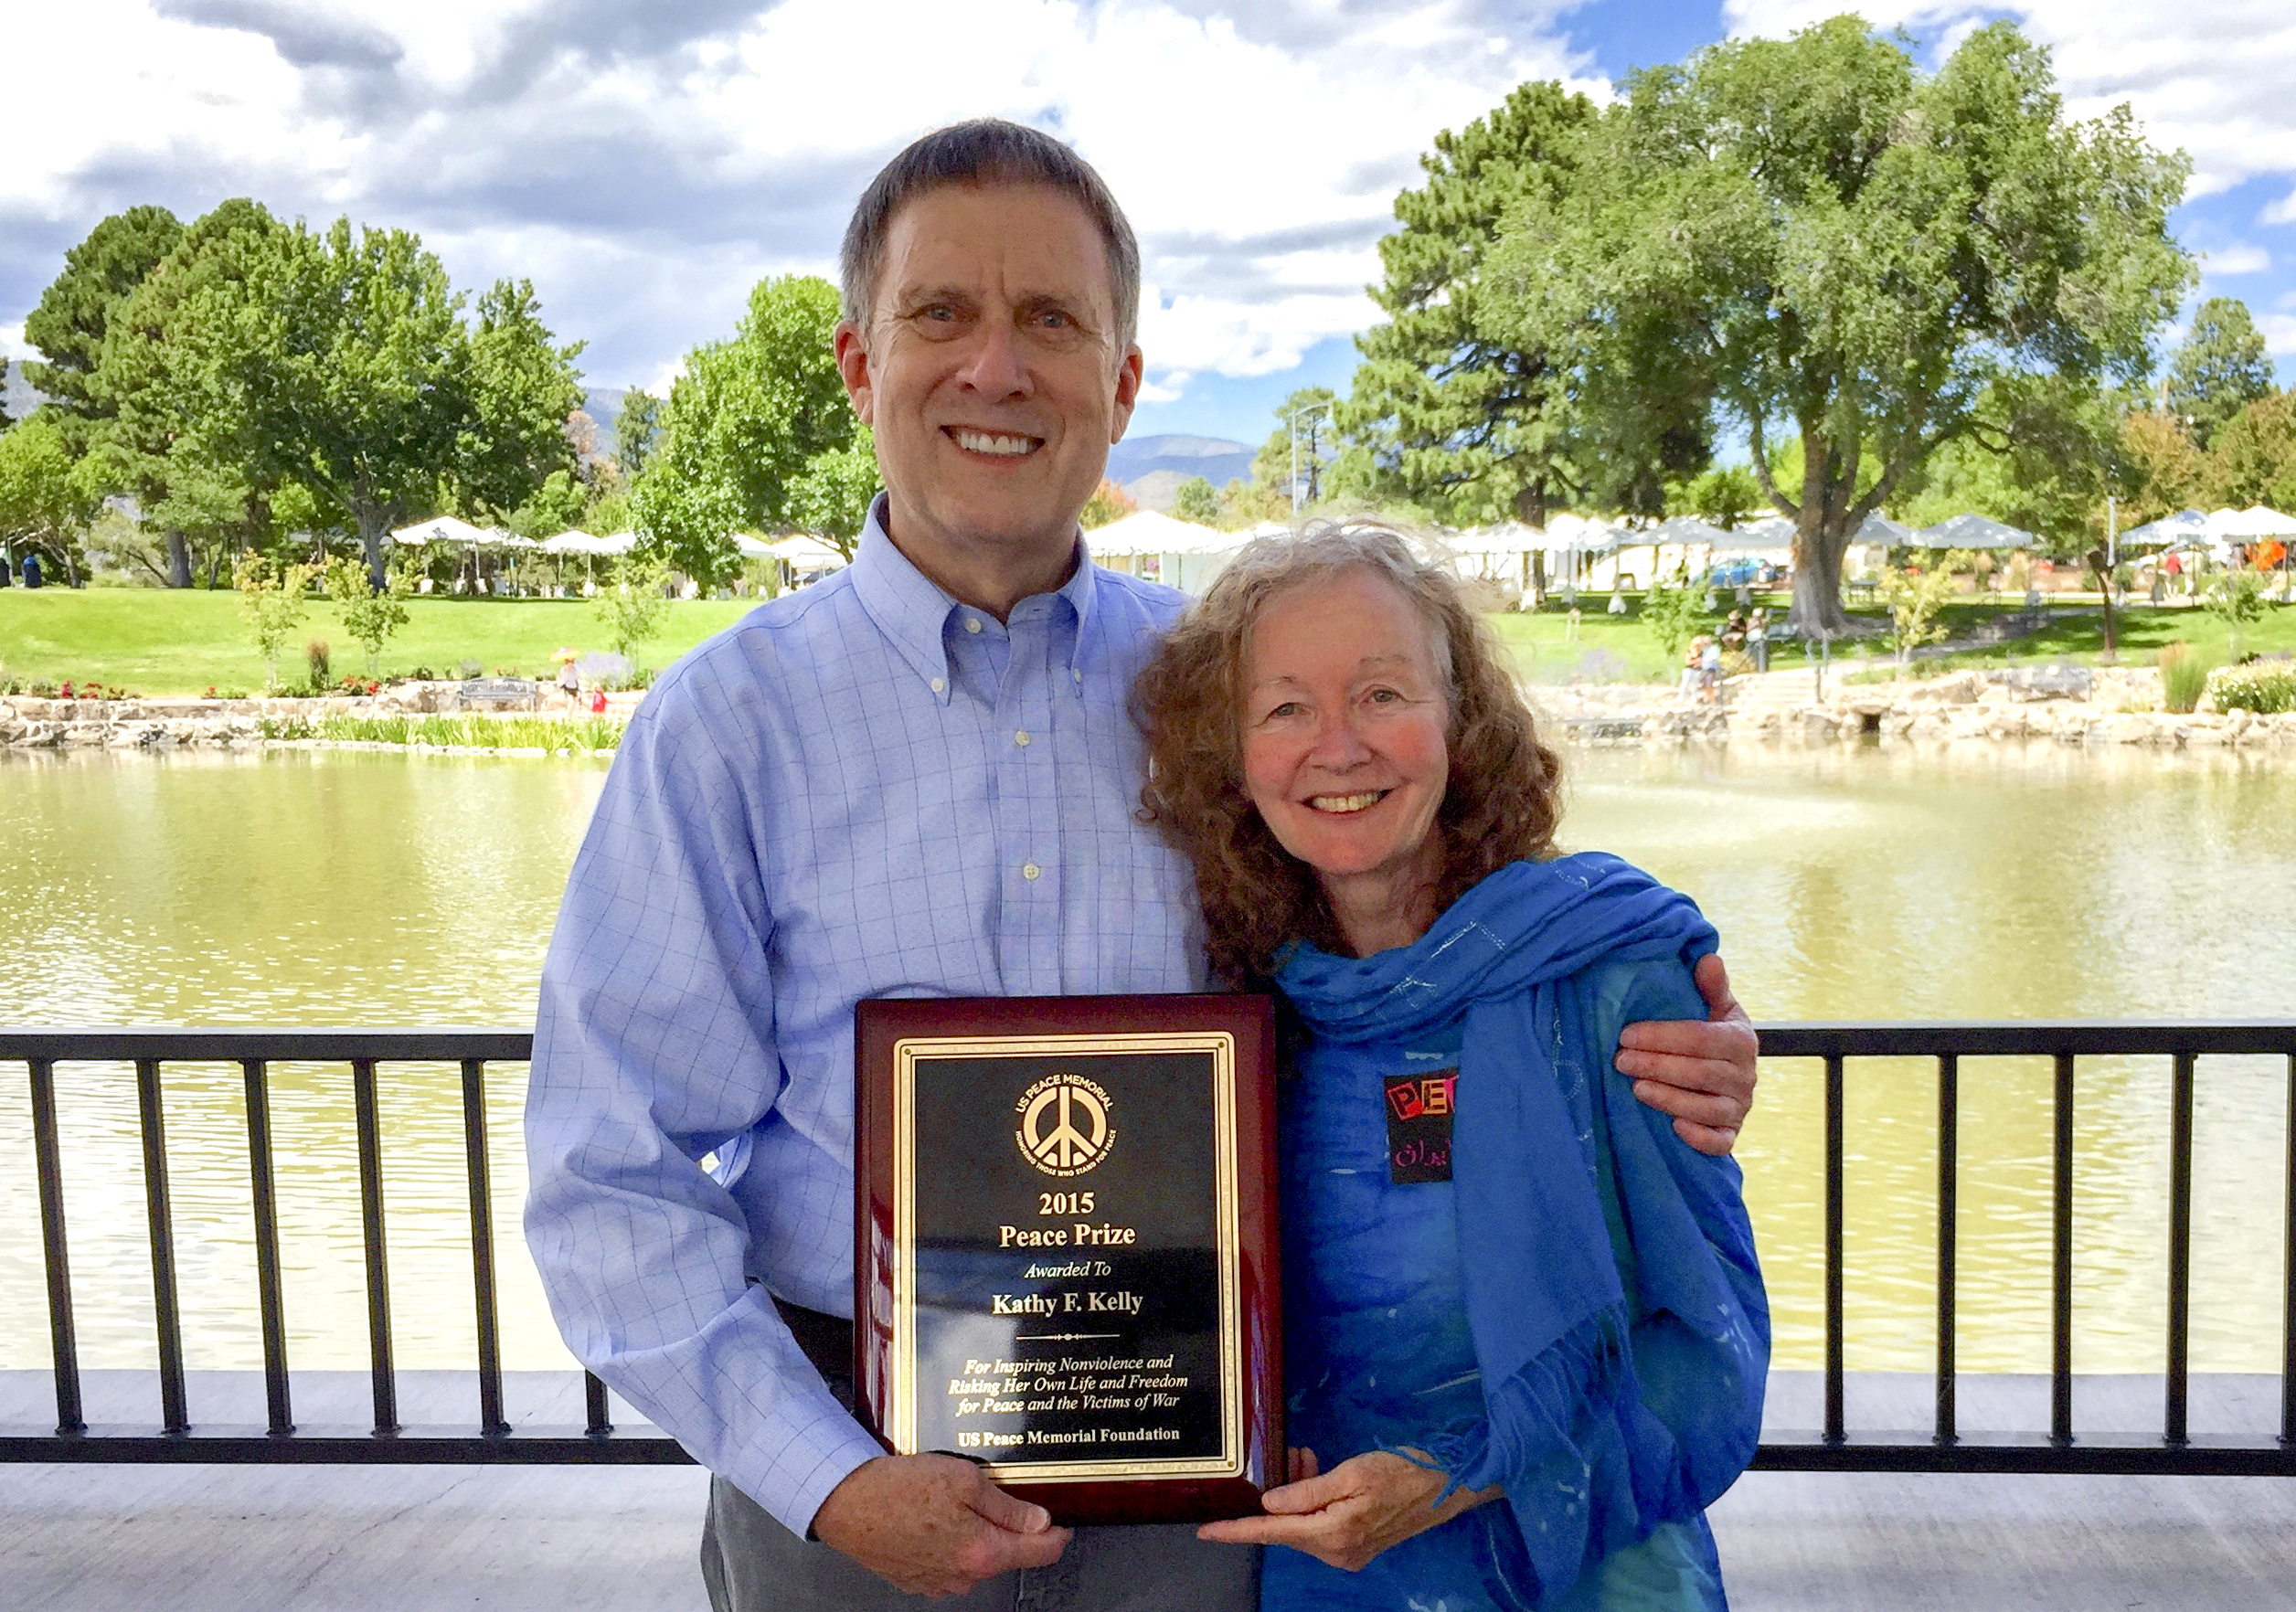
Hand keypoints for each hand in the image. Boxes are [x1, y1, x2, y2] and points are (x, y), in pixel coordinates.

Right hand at [811, 1453, 1070, 1598]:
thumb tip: (1039, 1521)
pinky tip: (931, 1516)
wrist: (845, 1503)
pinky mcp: (915, 1579)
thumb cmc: (899, 1487)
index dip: (1057, 1537)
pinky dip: (948, 1542)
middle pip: (1005, 1554)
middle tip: (992, 1494)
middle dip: (1007, 1527)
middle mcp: (962, 1575)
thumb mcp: (965, 1480)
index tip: (1063, 1526)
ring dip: (974, 1534)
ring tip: (951, 1500)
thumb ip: (1007, 1506)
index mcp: (981, 1552)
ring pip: (974, 1558)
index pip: (1038, 1553)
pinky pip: (946, 1562)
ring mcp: (937, 1582)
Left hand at [1196, 1448, 1498, 1572]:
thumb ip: (1306, 1490)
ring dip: (1299, 1492)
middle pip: (1288, 1527)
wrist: (1447, 1486)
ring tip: (1307, 1457)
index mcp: (1333, 1535)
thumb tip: (1268, 1504)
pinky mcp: (1357, 1545)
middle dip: (1280, 1493)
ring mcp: (1348, 1553)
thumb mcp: (1351, 1473)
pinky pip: (1320, 1525)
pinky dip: (1313, 1500)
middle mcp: (1338, 1553)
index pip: (1273, 1533)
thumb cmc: (1402, 1472)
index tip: (1206, 1530)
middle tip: (1294, 1455)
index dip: (1237, 1531)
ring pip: (1303, 1523)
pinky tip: (1319, 1472)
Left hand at [1615, 951, 1758, 1156]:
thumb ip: (1710, 986)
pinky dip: (1698, 1137)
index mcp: (1741, 1039)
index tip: (1626, 1034)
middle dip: (1657, 1066)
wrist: (1730, 1070)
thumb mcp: (1715, 1007)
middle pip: (1701, 1073)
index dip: (1663, 1037)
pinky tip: (1673, 1128)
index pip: (1702, 1038)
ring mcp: (1741, 1107)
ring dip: (1668, 1099)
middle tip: (1620, 1060)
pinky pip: (1720, 1142)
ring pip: (1706, 1108)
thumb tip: (1708, 958)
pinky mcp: (1732, 1133)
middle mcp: (1746, 1075)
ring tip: (1635, 1088)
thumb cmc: (1712, 1034)